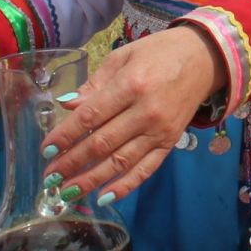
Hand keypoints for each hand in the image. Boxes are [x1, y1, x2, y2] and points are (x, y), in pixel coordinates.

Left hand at [40, 25, 228, 205]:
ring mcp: (160, 131)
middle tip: (50, 177)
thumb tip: (66, 106)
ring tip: (67, 193)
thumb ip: (94, 84)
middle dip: (72, 163)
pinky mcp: (170, 142)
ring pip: (120, 162)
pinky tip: (105, 197)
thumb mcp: (122, 57)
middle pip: (102, 144)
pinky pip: (146, 169)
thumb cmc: (157, 53)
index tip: (46, 149)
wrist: (204, 58)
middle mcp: (146, 111)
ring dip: (91, 180)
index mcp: (130, 85)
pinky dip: (125, 186)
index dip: (65, 136)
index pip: (90, 117)